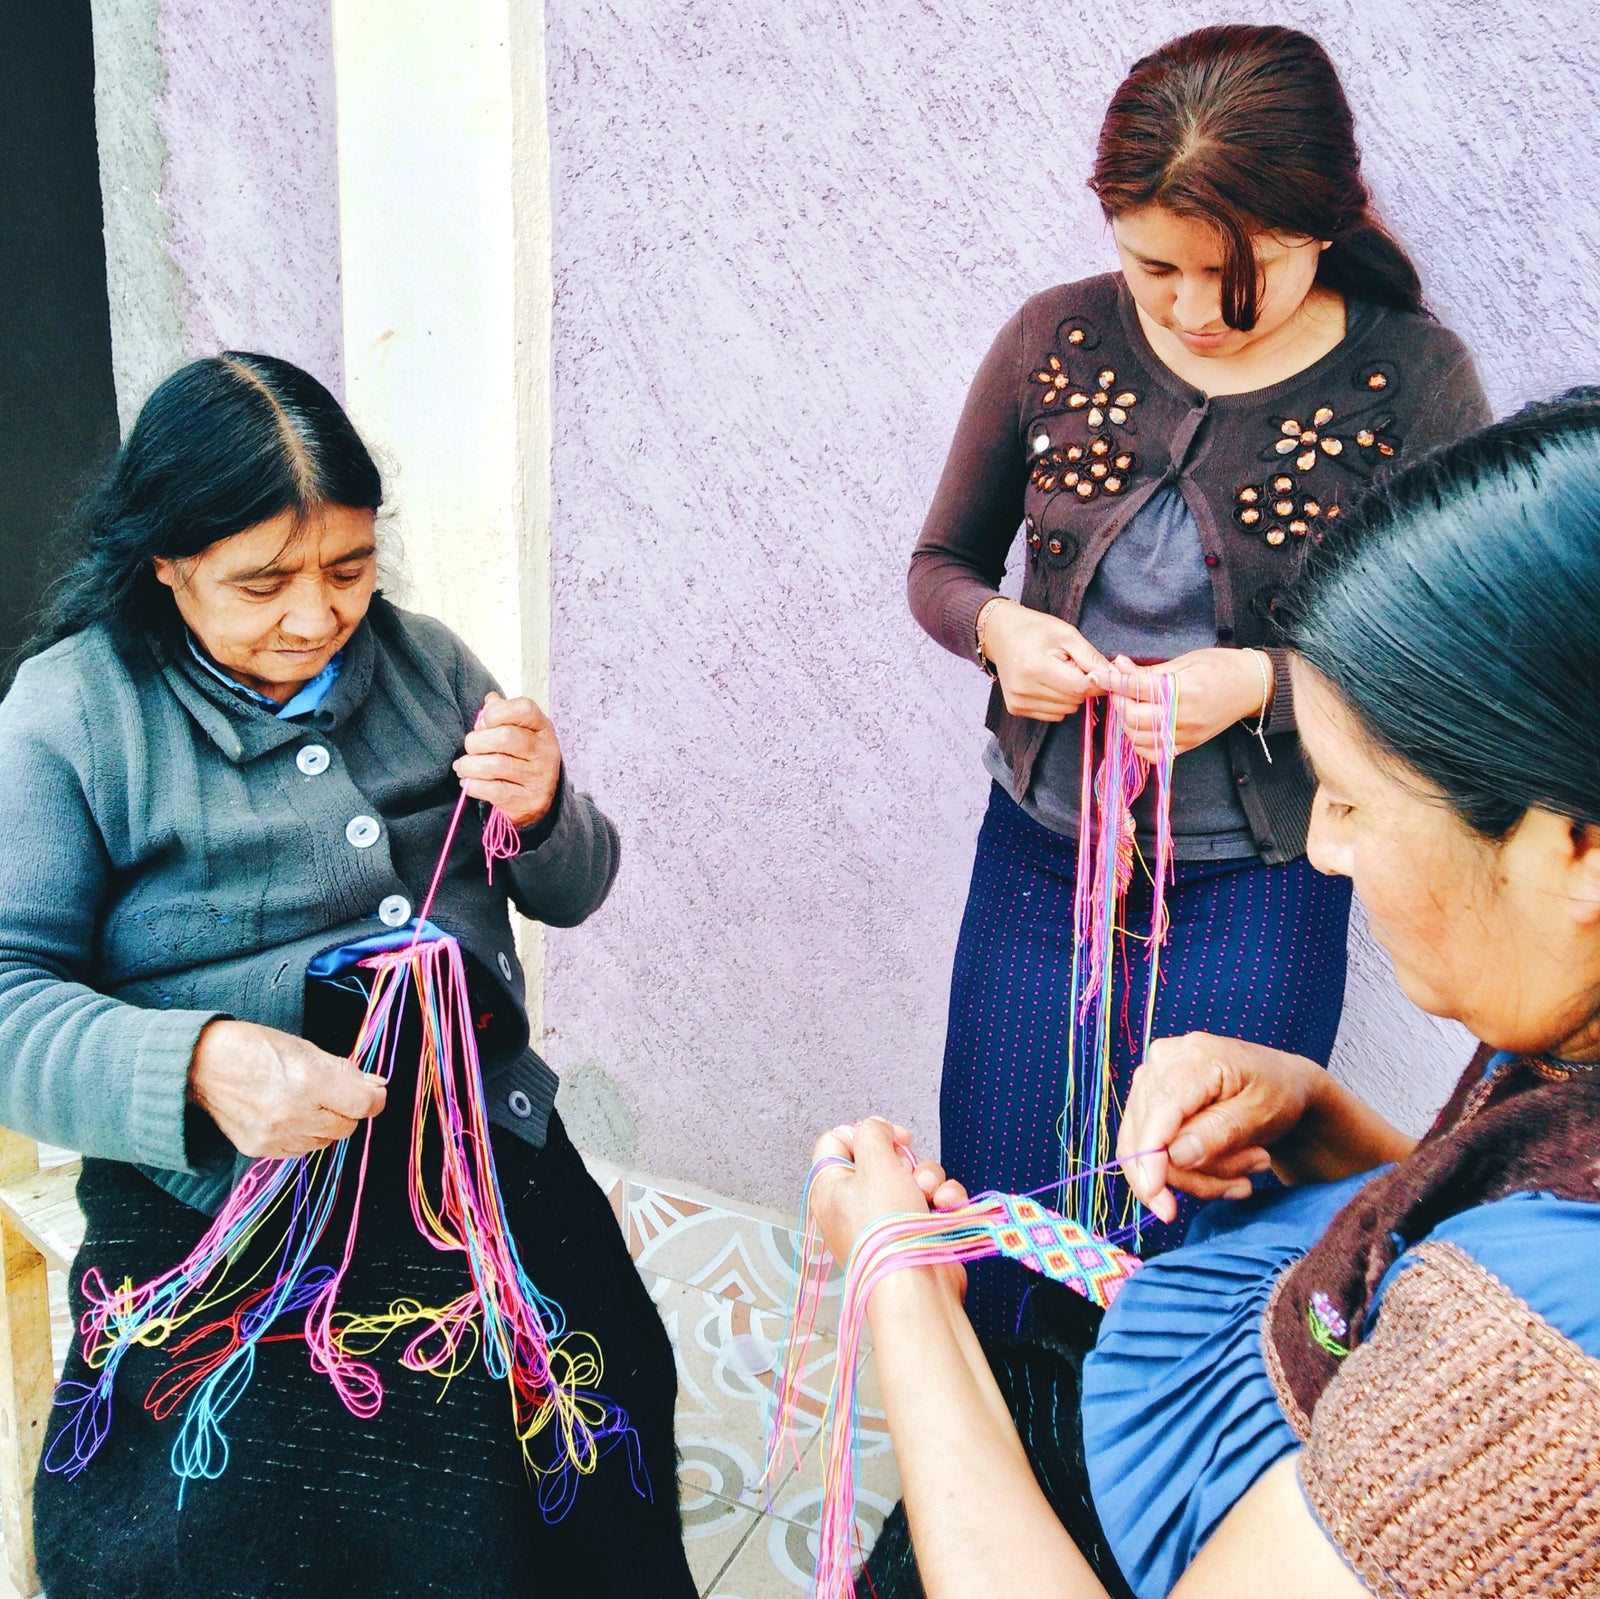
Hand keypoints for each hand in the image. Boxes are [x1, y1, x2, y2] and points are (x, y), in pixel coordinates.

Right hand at [187, 1019, 386, 1158]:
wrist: (201, 1066)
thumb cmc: (255, 1048)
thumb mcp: (306, 1049)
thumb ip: (345, 1071)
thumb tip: (376, 1087)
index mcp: (309, 1081)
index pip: (364, 1104)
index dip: (374, 1097)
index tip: (372, 1089)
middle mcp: (294, 1114)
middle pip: (347, 1126)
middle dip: (346, 1109)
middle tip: (330, 1092)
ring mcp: (275, 1136)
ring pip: (324, 1141)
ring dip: (324, 1124)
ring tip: (303, 1101)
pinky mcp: (260, 1150)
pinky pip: (299, 1150)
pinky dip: (303, 1135)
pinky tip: (288, 1115)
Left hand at [453, 691, 562, 828]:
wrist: (537, 801)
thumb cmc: (520, 759)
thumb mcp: (519, 732)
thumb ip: (503, 714)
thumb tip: (491, 701)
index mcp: (543, 728)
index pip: (524, 708)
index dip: (497, 712)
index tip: (484, 723)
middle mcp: (545, 752)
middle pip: (505, 737)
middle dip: (477, 741)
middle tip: (471, 749)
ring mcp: (539, 778)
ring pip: (495, 765)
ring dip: (469, 765)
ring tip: (464, 767)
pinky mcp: (528, 801)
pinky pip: (492, 790)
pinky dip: (473, 785)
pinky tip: (470, 782)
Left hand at [810, 1119, 969, 1298]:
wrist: (916, 1286)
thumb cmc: (887, 1228)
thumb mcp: (875, 1164)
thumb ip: (872, 1134)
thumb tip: (875, 1128)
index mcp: (829, 1186)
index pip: (836, 1141)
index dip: (863, 1132)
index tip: (887, 1137)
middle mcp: (853, 1203)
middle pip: (881, 1158)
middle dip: (904, 1160)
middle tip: (908, 1171)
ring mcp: (886, 1219)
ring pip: (912, 1176)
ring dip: (929, 1178)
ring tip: (930, 1194)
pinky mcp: (915, 1230)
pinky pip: (931, 1200)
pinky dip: (942, 1200)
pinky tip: (946, 1207)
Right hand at [981, 600, 1111, 721]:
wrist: (1000, 634)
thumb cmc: (1036, 630)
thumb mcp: (1067, 635)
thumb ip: (1091, 657)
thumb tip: (1114, 677)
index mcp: (1035, 667)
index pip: (1079, 687)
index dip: (1096, 682)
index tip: (1099, 671)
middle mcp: (1024, 689)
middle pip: (1074, 701)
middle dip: (1081, 686)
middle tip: (1071, 666)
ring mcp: (1018, 701)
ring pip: (1065, 711)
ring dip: (1070, 695)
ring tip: (1057, 674)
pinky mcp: (1015, 709)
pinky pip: (1053, 715)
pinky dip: (1057, 702)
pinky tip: (1048, 684)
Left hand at [1106, 647, 1270, 758]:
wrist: (1253, 686)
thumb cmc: (1221, 667)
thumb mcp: (1185, 660)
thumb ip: (1149, 670)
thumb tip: (1117, 665)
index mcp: (1184, 689)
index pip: (1137, 688)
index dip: (1113, 681)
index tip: (1098, 674)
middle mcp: (1184, 716)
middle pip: (1133, 716)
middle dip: (1118, 701)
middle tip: (1117, 688)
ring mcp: (1186, 735)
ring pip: (1139, 738)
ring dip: (1125, 722)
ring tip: (1129, 705)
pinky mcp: (1188, 746)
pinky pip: (1154, 754)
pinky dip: (1139, 743)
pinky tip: (1140, 726)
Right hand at [1117, 1033, 1324, 1222]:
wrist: (1282, 1083)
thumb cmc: (1278, 1093)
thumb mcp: (1264, 1113)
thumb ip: (1220, 1133)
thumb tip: (1175, 1155)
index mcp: (1193, 1057)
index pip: (1158, 1110)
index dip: (1150, 1155)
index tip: (1157, 1197)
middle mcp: (1162, 1062)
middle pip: (1149, 1136)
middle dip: (1195, 1175)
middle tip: (1245, 1185)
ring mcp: (1151, 1080)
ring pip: (1146, 1149)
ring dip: (1197, 1177)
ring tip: (1246, 1171)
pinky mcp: (1148, 1100)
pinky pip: (1149, 1150)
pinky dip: (1186, 1173)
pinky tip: (1223, 1175)